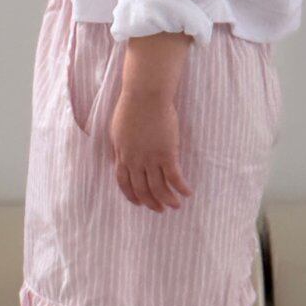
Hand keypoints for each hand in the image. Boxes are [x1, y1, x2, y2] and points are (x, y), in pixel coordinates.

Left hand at [108, 88, 193, 211]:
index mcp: (122, 155)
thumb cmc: (130, 107)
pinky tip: (188, 192)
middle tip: (160, 209)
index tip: (139, 203)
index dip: (132, 196)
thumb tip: (117, 159)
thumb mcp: (116, 130)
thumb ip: (118, 148)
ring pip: (159, 188)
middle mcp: (136, 161)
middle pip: (142, 190)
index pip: (124, 183)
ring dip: (168, 200)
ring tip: (176, 206)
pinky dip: (181, 188)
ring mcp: (151, 159)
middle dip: (151, 202)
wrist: (145, 95)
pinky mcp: (167, 153)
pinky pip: (175, 177)